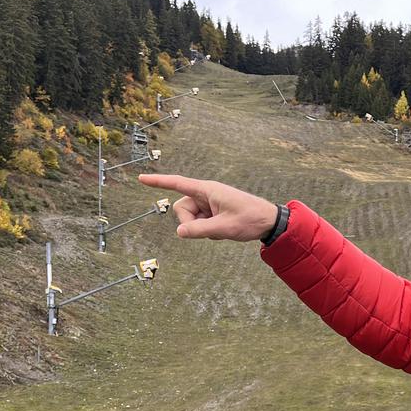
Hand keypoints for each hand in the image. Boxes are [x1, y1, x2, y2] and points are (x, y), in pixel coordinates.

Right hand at [139, 173, 278, 240]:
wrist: (269, 222)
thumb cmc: (249, 219)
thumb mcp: (224, 228)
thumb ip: (199, 230)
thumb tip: (179, 232)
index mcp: (207, 190)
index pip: (178, 183)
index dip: (159, 182)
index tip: (141, 178)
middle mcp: (206, 194)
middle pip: (182, 208)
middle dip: (190, 222)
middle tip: (211, 229)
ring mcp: (209, 204)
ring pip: (190, 218)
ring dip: (201, 228)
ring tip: (221, 229)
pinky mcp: (213, 212)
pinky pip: (200, 223)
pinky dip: (208, 230)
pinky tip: (223, 229)